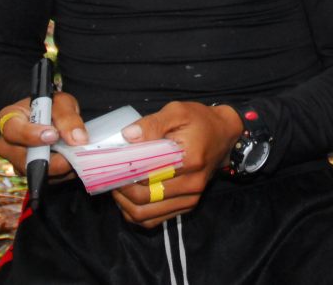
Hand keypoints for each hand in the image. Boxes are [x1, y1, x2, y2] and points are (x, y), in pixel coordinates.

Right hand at [0, 91, 87, 180]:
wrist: (56, 119)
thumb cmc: (53, 107)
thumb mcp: (62, 103)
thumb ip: (68, 118)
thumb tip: (77, 140)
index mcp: (9, 118)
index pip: (12, 130)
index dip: (30, 135)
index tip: (53, 135)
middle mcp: (7, 142)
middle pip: (18, 157)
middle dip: (46, 160)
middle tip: (68, 158)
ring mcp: (16, 160)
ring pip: (32, 171)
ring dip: (56, 168)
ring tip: (74, 158)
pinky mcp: (29, 172)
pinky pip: (43, 179)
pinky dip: (60, 174)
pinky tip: (71, 164)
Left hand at [110, 101, 241, 228]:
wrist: (223, 134)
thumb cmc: (199, 120)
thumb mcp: (177, 111)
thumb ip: (152, 123)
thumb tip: (128, 136)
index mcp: (189, 160)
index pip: (147, 175)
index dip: (123, 173)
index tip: (109, 166)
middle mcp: (192, 184)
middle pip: (144, 199)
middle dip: (120, 190)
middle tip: (109, 176)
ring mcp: (190, 198)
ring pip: (146, 215)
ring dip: (125, 205)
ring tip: (116, 187)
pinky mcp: (187, 205)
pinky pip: (154, 220)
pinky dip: (136, 213)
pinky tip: (128, 198)